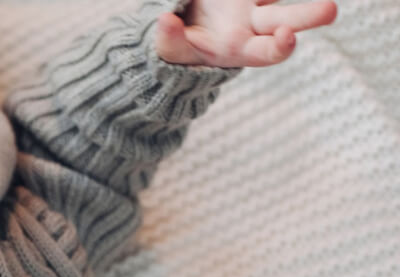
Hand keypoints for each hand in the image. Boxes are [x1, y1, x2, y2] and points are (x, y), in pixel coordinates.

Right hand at [155, 0, 336, 67]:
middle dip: (309, 15)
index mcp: (240, 49)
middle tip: (330, 10)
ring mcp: (254, 2)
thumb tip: (165, 21)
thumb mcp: (170, 52)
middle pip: (285, 18)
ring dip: (304, 3)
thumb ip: (169, 40)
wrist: (178, 24)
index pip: (268, 52)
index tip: (287, 37)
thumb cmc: (177, 47)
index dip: (280, 47)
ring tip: (326, 7)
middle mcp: (255, 23)